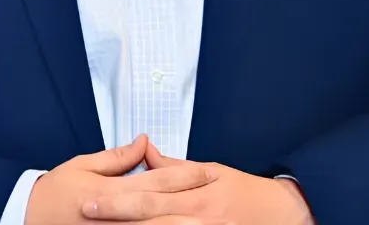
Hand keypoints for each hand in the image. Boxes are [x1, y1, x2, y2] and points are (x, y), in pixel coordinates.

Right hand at [26, 133, 233, 224]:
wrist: (28, 220)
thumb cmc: (56, 193)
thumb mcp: (84, 166)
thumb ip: (118, 157)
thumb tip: (144, 143)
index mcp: (117, 191)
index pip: (160, 182)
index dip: (188, 177)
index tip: (211, 174)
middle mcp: (122, 217)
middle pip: (167, 211)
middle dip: (196, 208)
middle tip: (225, 207)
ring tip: (209, 223)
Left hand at [79, 140, 314, 224]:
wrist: (281, 215)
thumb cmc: (244, 192)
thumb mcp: (212, 171)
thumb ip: (175, 166)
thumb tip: (145, 151)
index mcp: (196, 192)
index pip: (149, 194)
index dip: (119, 198)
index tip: (91, 197)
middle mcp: (198, 216)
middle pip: (150, 219)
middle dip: (116, 217)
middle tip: (87, 213)